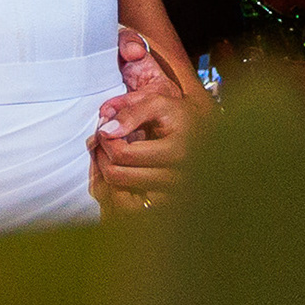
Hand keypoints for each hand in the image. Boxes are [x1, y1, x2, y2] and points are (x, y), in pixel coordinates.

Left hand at [91, 28, 197, 208]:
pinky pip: (134, 205)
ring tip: (109, 156)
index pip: (123, 153)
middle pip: (121, 175)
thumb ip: (129, 105)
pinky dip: (122, 192)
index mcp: (179, 146)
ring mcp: (177, 192)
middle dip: (103, 158)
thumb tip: (105, 123)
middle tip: (100, 145)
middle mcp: (181, 174)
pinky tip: (122, 174)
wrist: (204, 134)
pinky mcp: (172, 204)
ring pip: (125, 191)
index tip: (103, 129)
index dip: (104, 141)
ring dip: (109, 173)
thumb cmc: (175, 113)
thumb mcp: (155, 98)